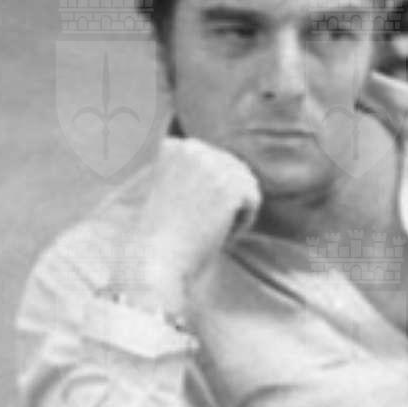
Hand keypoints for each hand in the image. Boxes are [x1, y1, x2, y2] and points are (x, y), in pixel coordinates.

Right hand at [116, 137, 262, 307]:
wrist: (155, 261)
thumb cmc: (155, 238)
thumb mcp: (159, 191)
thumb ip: (178, 171)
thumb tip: (213, 162)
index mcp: (172, 145)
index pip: (212, 162)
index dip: (208, 195)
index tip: (189, 216)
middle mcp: (191, 147)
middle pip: (232, 170)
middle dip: (223, 202)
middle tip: (199, 228)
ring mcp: (211, 164)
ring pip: (244, 185)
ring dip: (233, 212)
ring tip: (207, 232)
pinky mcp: (229, 186)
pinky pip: (252, 201)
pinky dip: (242, 224)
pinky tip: (218, 236)